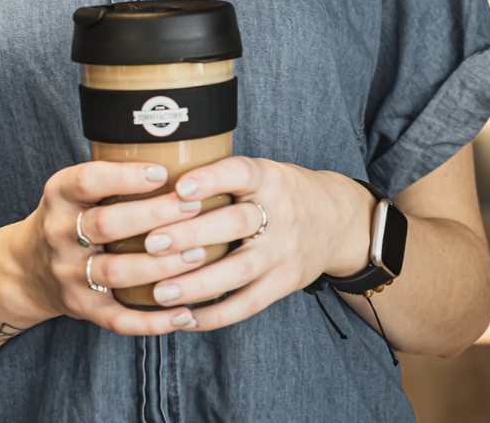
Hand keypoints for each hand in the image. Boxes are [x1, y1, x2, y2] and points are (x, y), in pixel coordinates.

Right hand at [10, 159, 210, 336]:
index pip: (87, 180)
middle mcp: (58, 233)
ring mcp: (68, 274)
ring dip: (162, 264)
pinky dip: (152, 321)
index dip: (124, 177)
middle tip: (194, 206)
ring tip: (199, 253)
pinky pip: (118, 319)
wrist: (27, 269)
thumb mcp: (74, 188)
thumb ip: (110, 175)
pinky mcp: (80, 308)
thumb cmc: (70, 218)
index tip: (162, 172)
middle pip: (107, 224)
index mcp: (59, 195)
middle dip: (155, 215)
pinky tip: (184, 314)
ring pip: (117, 271)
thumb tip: (174, 148)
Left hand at [108, 158, 374, 331]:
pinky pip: (248, 303)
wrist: (337, 220)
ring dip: (197, 283)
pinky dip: (216, 315)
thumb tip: (158, 178)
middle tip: (151, 242)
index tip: (179, 188)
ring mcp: (285, 251)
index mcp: (270, 178)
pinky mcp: (286, 283)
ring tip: (160, 291)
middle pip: (236, 224)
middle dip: (191, 234)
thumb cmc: (282, 192)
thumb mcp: (263, 171)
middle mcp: (280, 214)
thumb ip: (223, 176)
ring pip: (240, 270)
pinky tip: (185, 318)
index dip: (211, 179)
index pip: (240, 173)